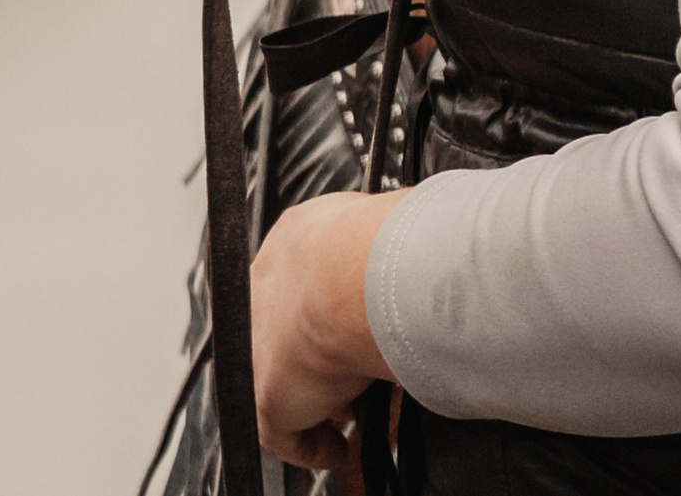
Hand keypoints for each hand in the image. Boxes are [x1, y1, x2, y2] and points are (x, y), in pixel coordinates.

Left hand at [251, 188, 401, 483]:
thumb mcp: (386, 233)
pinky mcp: (267, 395)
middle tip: (354, 377)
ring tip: (352, 414)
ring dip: (319, 400)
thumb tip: (422, 257)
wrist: (356, 276)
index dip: (331, 313)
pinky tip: (338, 446)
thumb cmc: (386, 242)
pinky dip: (313, 445)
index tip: (353, 330)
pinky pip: (284, 432)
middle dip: (320, 358)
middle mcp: (266, 287)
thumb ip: (388, 254)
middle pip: (291, 333)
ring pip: (287, 380)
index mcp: (296, 239)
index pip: (307, 282)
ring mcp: (258, 344)